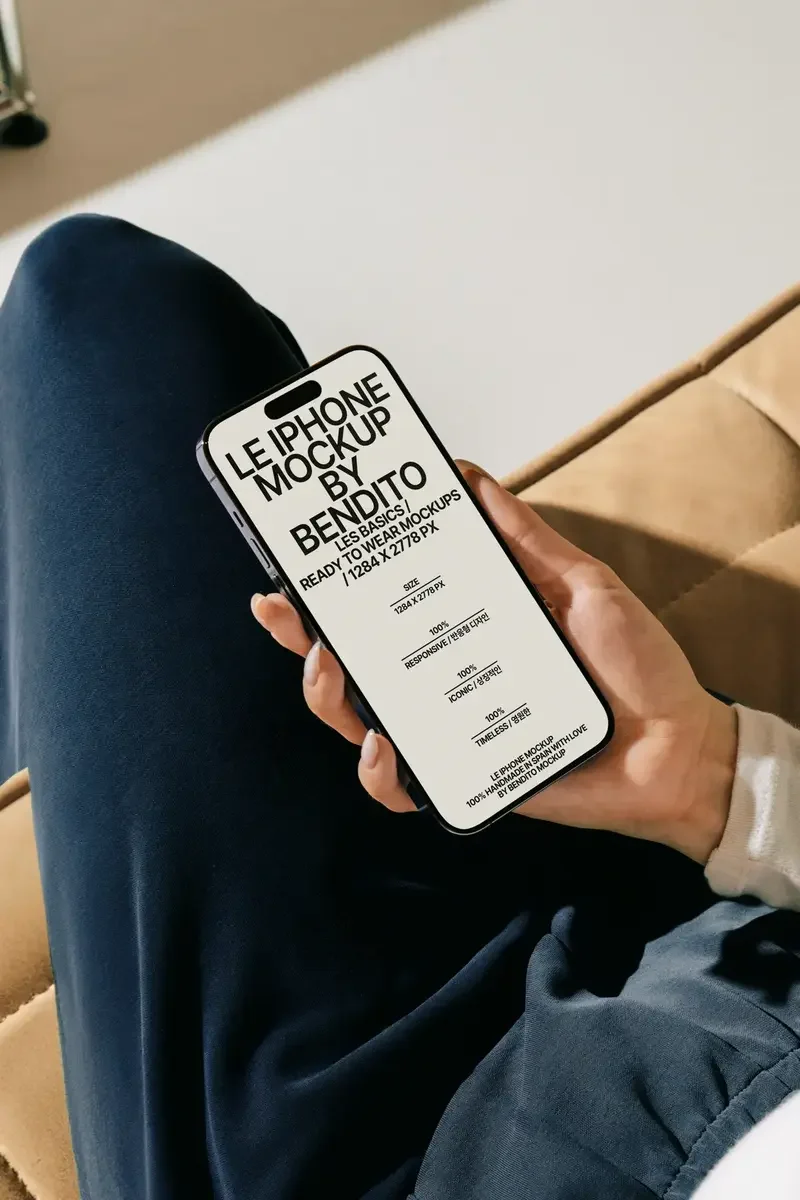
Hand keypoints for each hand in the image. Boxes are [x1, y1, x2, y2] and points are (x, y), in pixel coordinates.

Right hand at [251, 463, 736, 863]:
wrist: (679, 749)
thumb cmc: (635, 668)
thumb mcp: (581, 585)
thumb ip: (526, 537)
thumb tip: (471, 477)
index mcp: (465, 626)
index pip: (385, 602)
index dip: (332, 583)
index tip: (297, 553)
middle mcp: (445, 677)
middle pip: (351, 660)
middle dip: (302, 635)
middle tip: (286, 608)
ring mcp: (449, 729)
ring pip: (356, 719)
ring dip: (326, 694)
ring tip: (330, 667)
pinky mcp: (464, 779)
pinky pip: (400, 787)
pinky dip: (380, 771)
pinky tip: (387, 745)